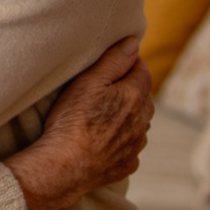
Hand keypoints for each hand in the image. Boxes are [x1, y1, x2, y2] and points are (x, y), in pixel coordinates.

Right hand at [5, 37, 154, 209]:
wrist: (66, 165)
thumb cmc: (72, 120)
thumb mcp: (88, 81)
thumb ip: (113, 61)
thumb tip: (134, 44)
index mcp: (135, 97)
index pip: (142, 70)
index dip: (128, 62)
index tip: (114, 61)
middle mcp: (142, 122)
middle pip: (143, 96)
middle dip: (130, 87)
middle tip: (106, 85)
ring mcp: (136, 145)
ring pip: (138, 122)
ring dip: (128, 114)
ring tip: (103, 112)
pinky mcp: (127, 163)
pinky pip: (130, 145)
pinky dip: (122, 138)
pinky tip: (104, 137)